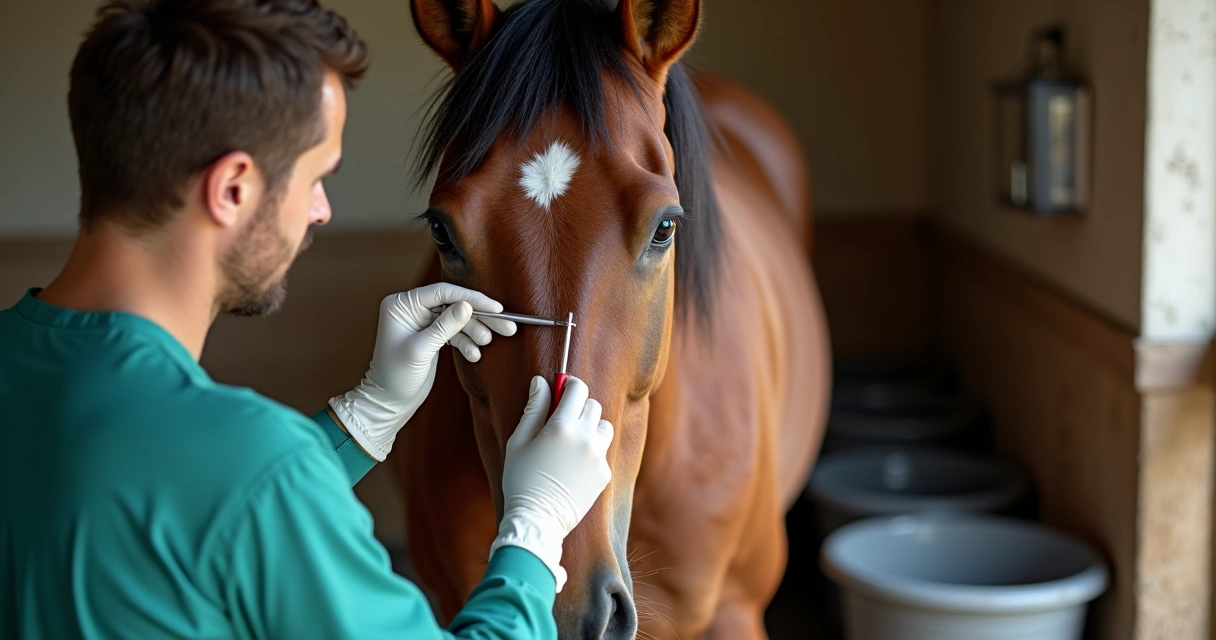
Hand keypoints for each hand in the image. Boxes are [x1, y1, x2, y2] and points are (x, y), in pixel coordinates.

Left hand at [329, 283, 516, 460]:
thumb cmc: (395, 377)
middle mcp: (412, 309)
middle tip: (505, 325)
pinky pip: (455, 332)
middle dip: (479, 316)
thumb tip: (467, 306)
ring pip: (458, 319)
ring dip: (476, 331)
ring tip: (486, 342)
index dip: (470, 299)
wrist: (389, 403)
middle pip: (454, 304)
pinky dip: (467, 342)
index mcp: (402, 305)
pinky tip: (474, 354)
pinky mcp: (433, 336)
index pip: (442, 293)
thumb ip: (445, 326)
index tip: (494, 308)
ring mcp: (423, 322)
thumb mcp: (420, 350)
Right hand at [490, 376, 613, 590]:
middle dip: (579, 407)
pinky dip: (592, 453)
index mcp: (561, 426)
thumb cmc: (521, 478)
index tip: (564, 390)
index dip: (570, 386)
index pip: (578, 389)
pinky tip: (574, 467)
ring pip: (604, 426)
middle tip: (562, 422)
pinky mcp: (604, 474)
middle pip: (593, 405)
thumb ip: (534, 408)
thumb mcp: (519, 441)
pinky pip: (603, 452)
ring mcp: (598, 457)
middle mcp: (585, 438)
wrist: (537, 520)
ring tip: (572, 443)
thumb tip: (541, 382)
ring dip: (591, 427)